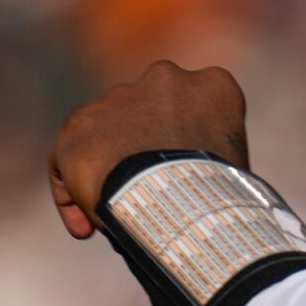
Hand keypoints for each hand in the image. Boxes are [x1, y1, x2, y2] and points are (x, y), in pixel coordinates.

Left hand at [48, 61, 251, 239]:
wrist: (176, 196)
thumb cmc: (221, 195)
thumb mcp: (236, 170)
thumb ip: (214, 161)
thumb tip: (207, 195)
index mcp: (214, 86)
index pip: (199, 112)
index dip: (187, 149)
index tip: (184, 186)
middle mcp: (166, 79)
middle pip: (149, 117)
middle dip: (143, 151)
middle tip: (146, 198)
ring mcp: (120, 97)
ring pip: (108, 135)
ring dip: (108, 169)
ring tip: (113, 215)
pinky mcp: (81, 123)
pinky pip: (69, 159)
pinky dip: (73, 192)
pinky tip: (85, 226)